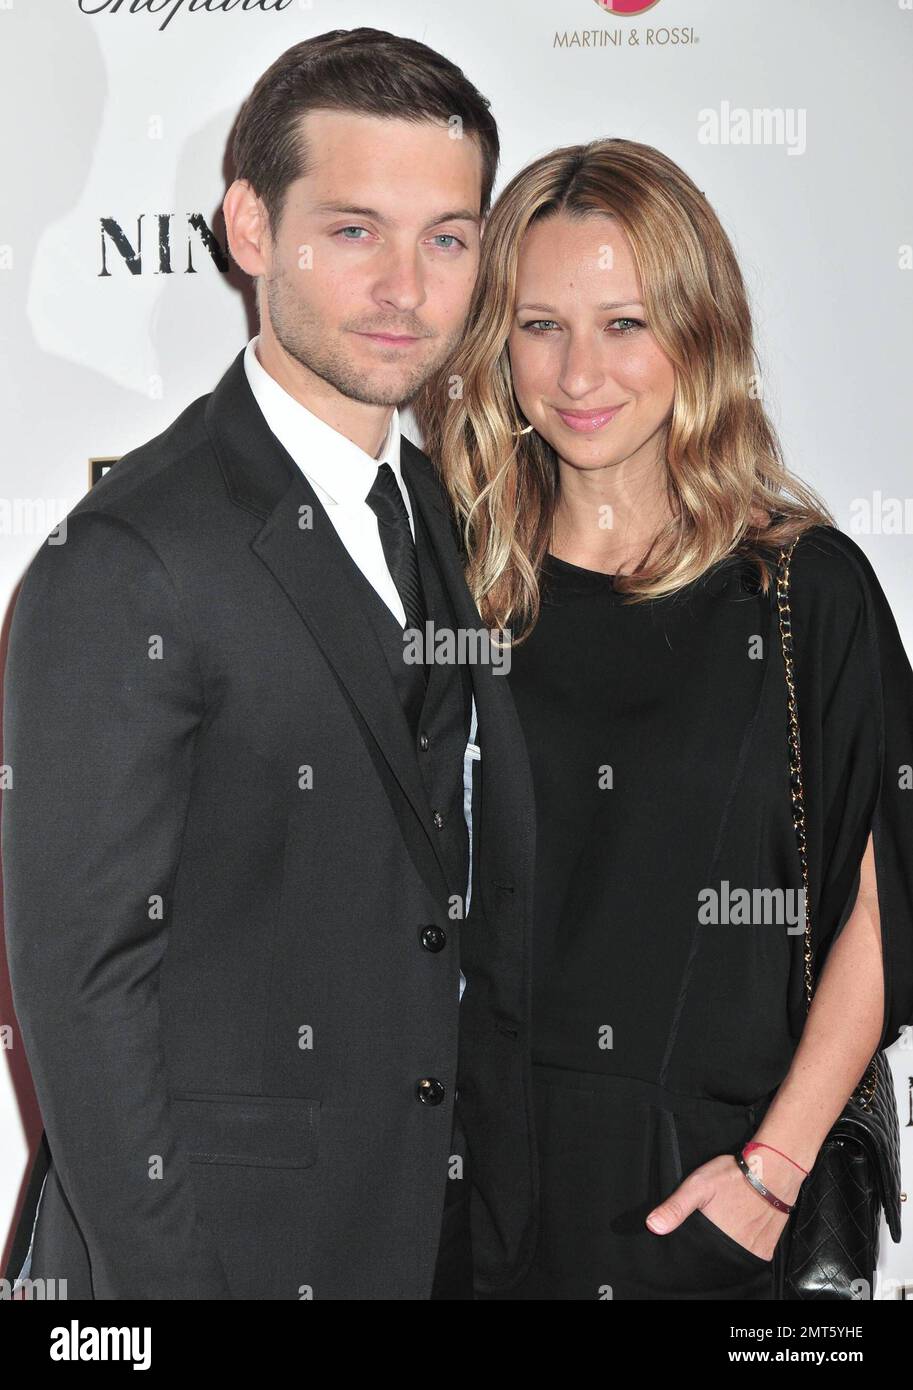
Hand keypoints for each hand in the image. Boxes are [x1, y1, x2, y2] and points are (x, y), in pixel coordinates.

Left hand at [645, 1150, 798, 1261]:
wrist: (775, 1169)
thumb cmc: (734, 1175)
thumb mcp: (698, 1185)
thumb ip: (675, 1207)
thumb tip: (652, 1226)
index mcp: (713, 1238)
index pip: (696, 1253)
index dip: (693, 1243)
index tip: (697, 1228)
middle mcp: (733, 1250)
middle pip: (714, 1255)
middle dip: (710, 1243)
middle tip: (717, 1219)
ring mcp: (751, 1251)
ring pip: (731, 1257)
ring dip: (728, 1245)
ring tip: (730, 1221)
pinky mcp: (765, 1250)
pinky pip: (750, 1255)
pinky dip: (744, 1246)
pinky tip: (743, 1228)